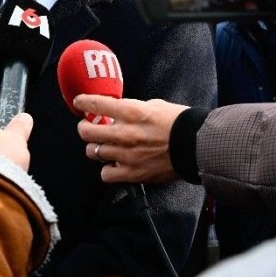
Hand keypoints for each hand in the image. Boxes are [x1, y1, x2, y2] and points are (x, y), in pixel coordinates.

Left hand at [74, 96, 188, 183]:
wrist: (196, 145)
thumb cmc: (178, 122)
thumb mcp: (154, 105)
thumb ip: (132, 109)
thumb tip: (118, 113)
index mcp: (131, 112)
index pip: (95, 104)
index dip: (83, 102)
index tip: (79, 102)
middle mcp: (124, 133)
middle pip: (86, 131)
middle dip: (84, 127)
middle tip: (87, 126)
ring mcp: (126, 154)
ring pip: (93, 152)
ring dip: (95, 148)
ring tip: (101, 146)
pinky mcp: (132, 173)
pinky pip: (106, 174)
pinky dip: (108, 170)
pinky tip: (114, 165)